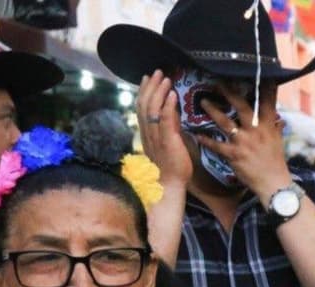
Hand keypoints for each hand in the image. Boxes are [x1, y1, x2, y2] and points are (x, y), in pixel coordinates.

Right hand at [136, 70, 191, 187]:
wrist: (170, 185)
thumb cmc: (172, 167)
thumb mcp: (169, 142)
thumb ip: (169, 126)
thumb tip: (172, 110)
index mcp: (146, 133)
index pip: (142, 108)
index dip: (144, 91)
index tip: (148, 78)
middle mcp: (147, 133)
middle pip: (144, 104)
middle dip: (151, 86)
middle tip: (157, 72)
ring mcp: (155, 136)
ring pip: (152, 109)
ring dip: (159, 91)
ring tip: (166, 79)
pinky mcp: (166, 141)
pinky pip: (165, 120)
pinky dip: (168, 105)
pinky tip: (172, 94)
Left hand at [194, 83, 291, 200]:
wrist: (273, 183)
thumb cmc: (275, 162)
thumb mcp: (277, 142)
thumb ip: (274, 127)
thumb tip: (277, 118)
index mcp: (267, 126)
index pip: (267, 103)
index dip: (264, 88)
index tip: (259, 74)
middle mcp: (256, 131)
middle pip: (242, 107)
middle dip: (229, 94)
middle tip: (217, 83)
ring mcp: (244, 142)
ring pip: (225, 123)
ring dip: (213, 111)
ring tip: (203, 102)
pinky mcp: (234, 155)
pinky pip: (216, 145)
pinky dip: (206, 140)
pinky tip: (197, 135)